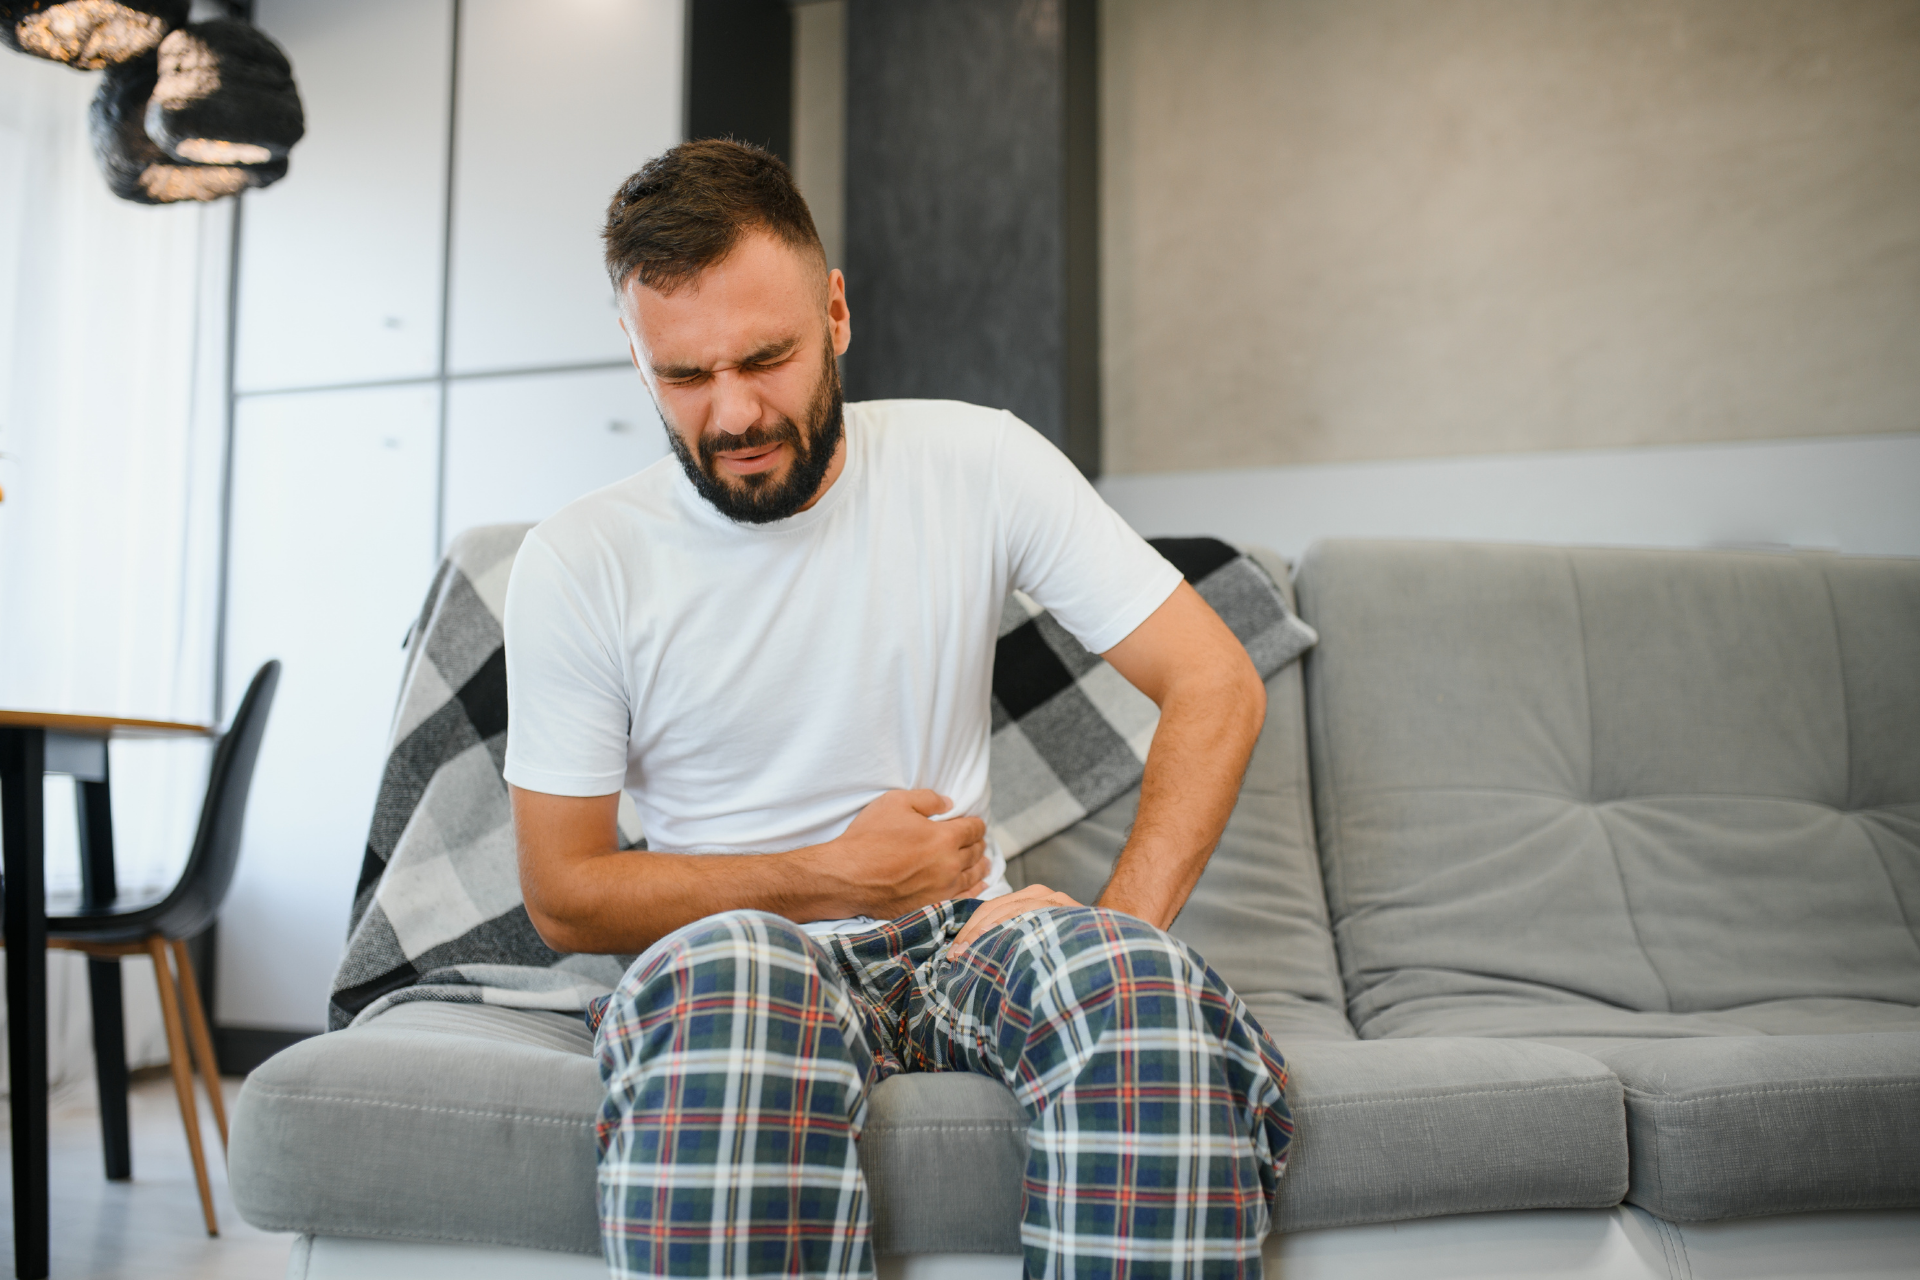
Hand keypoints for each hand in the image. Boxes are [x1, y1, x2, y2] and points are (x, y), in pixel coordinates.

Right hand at [814, 789, 989, 919]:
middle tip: (978, 841)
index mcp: (945, 837)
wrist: (848, 877)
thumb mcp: (895, 802)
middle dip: (979, 844)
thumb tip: (948, 803)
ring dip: (981, 867)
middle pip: (975, 852)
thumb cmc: (869, 837)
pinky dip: (975, 890)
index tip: (976, 823)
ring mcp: (942, 888)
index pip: (973, 829)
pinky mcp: (932, 905)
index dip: (976, 824)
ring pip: (973, 876)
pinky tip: (979, 887)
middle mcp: (950, 864)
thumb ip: (927, 799)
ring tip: (985, 863)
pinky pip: (963, 898)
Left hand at [949, 883, 1079, 955]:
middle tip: (955, 957)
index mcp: (1029, 898)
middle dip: (972, 933)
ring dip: (987, 931)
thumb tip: (969, 956)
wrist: (1109, 947)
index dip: (969, 931)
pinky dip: (1013, 929)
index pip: (989, 909)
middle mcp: (1041, 894)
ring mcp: (1055, 901)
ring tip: (969, 951)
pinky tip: (1001, 945)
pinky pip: (1035, 918)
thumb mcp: (1034, 940)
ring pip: (1012, 911)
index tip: (953, 954)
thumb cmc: (1068, 949)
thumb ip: (1010, 939)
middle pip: (995, 908)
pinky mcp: (1067, 912)